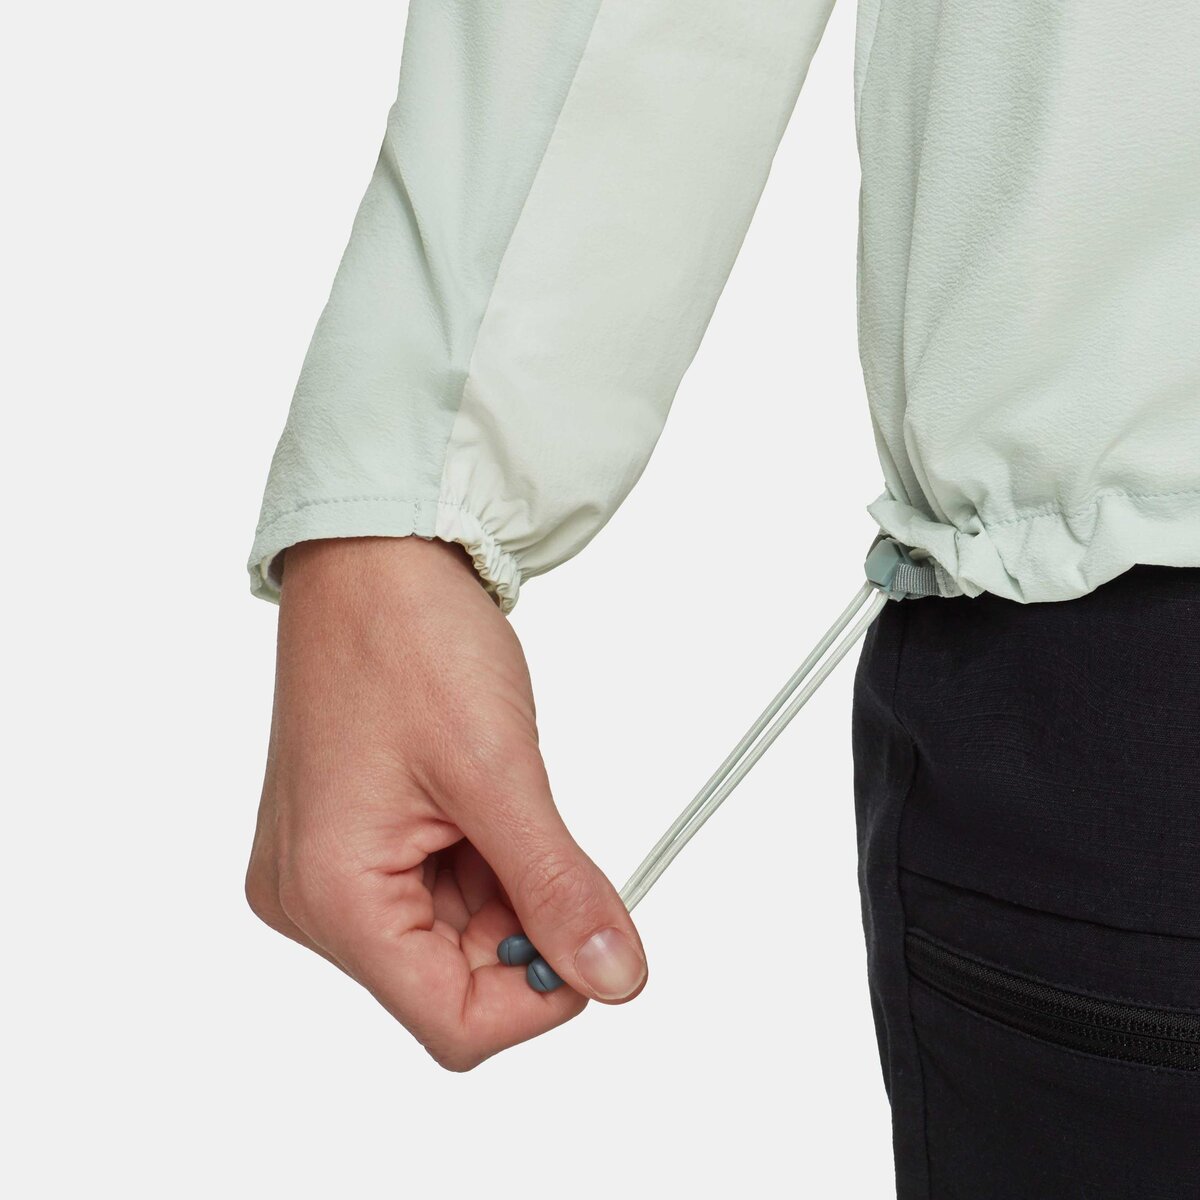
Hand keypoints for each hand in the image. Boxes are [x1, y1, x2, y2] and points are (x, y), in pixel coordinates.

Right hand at [245, 536, 647, 1069]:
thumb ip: (558, 886)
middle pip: (452, 981)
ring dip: (505, 885)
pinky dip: (482, 862)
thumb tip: (616, 977)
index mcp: (330, 894)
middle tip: (553, 841)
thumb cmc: (406, 638)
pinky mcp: (347, 841)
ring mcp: (324, 869)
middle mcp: (311, 898)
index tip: (598, 941)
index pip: (454, 1023)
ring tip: (503, 796)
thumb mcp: (498, 771)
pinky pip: (432, 891)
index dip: (543, 996)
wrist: (372, 557)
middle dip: (525, 925)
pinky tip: (481, 797)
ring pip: (450, 937)